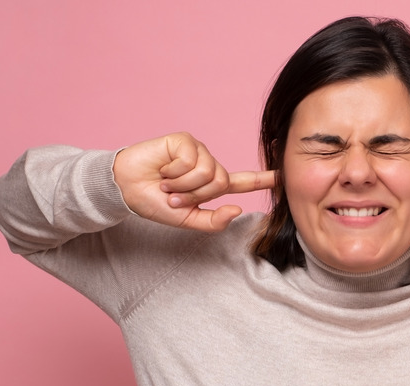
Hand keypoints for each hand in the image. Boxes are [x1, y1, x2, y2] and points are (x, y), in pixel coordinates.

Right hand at [113, 132, 274, 231]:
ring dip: (184, 185)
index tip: (283, 175)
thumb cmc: (154, 202)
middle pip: (222, 182)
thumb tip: (238, 209)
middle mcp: (209, 165)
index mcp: (212, 185)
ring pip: (209, 172)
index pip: (243, 182)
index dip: (263, 180)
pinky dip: (175, 172)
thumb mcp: (186, 219)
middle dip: (196, 195)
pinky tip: (163, 169)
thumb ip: (213, 221)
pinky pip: (192, 161)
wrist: (126, 188)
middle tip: (174, 196)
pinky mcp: (185, 140)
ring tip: (167, 184)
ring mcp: (198, 151)